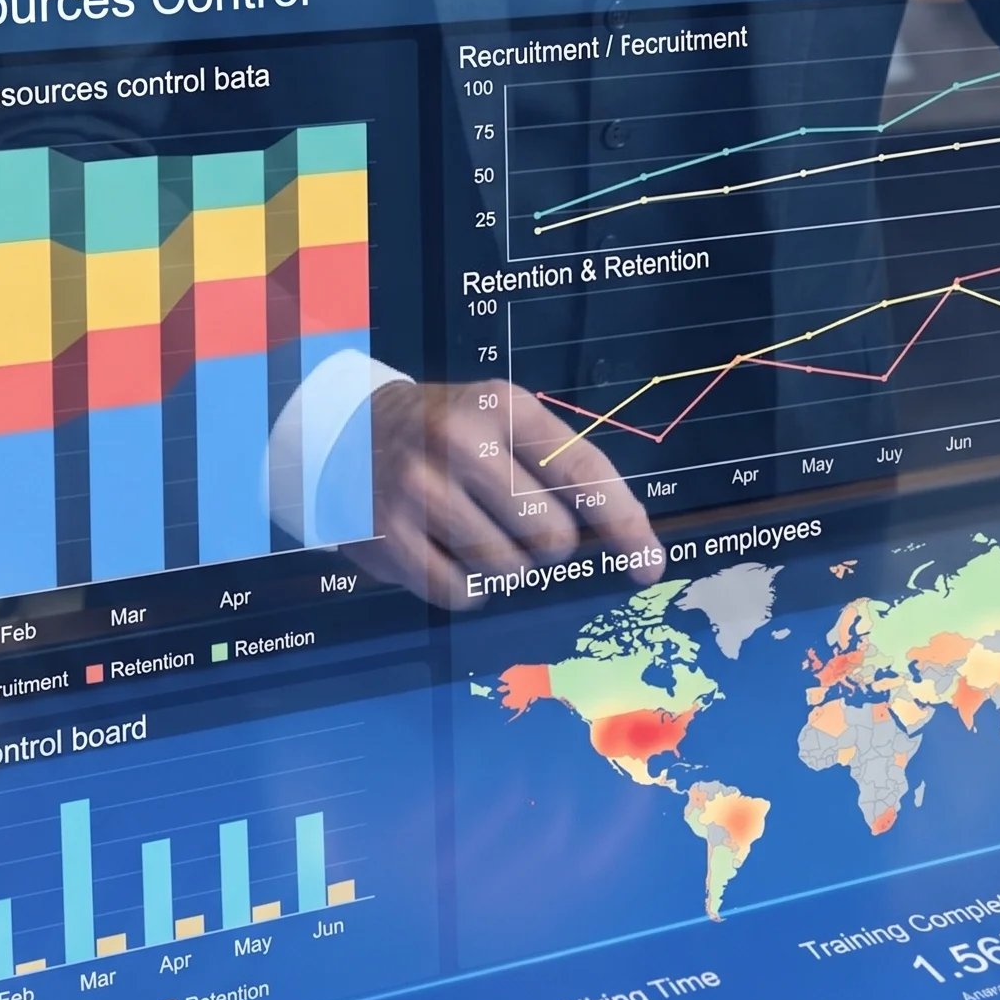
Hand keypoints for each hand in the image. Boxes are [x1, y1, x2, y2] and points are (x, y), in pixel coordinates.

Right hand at [361, 379, 663, 608]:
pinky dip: (467, 586)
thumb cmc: (449, 434)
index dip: (624, 524)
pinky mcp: (389, 537)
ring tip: (473, 531)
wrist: (349, 432)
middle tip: (515, 523)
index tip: (649, 565)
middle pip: (552, 537)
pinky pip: (461, 593)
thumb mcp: (502, 422)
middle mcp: (460, 442)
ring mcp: (419, 490)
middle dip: (548, 546)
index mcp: (504, 406)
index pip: (583, 470)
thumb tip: (629, 546)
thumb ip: (560, 469)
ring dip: (505, 567)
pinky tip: (446, 551)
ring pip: (509, 570)